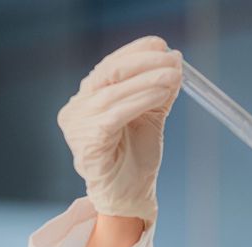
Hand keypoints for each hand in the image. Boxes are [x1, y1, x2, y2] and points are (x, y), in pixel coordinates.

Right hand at [57, 35, 181, 229]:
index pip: (109, 66)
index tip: (162, 45)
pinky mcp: (86, 142)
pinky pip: (115, 114)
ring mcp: (77, 126)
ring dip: (147, 81)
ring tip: (173, 75)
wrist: (130, 197)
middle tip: (172, 59)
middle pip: (108, 74)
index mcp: (88, 99)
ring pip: (113, 93)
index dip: (135, 52)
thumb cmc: (136, 159)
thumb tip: (175, 62)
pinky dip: (140, 100)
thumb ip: (157, 91)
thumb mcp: (149, 117)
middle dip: (143, 63)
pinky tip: (161, 93)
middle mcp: (76, 109)